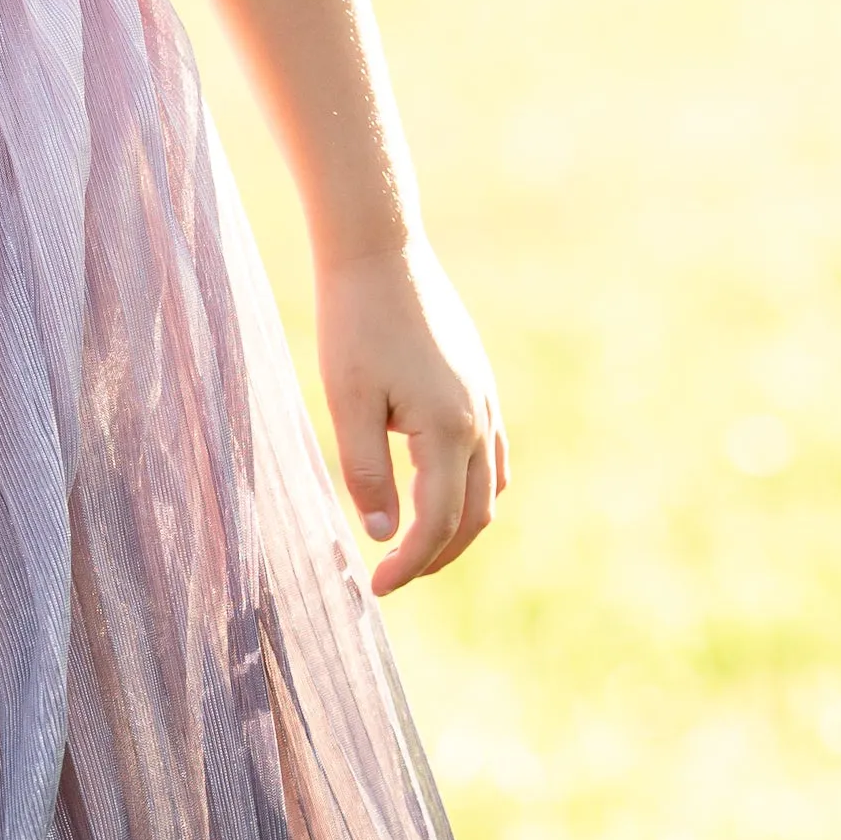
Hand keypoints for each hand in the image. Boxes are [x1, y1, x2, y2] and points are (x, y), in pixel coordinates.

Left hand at [316, 235, 507, 594]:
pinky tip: (442, 494)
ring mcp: (486, 401)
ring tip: (416, 545)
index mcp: (447, 431)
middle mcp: (479, 421)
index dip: (408, 565)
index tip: (375, 589)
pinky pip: (492, 455)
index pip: (436, 524)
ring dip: (458, 527)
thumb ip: (366, 473)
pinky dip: (473, 490)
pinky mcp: (481, 384)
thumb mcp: (348, 404)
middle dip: (435, 556)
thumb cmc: (355, 324)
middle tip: (393, 577)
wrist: (380, 251)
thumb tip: (382, 533)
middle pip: (472, 517)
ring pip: (489, 489)